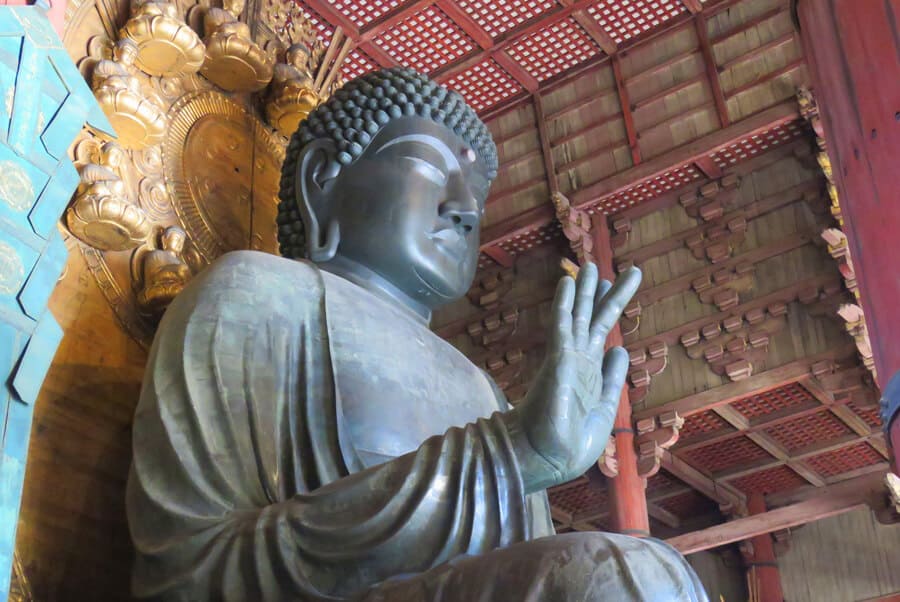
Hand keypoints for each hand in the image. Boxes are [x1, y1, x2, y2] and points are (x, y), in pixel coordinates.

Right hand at [504, 262, 640, 492]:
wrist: (548, 458)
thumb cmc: (572, 442)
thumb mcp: (605, 407)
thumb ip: (612, 378)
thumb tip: (620, 348)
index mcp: (590, 372)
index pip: (602, 333)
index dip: (609, 308)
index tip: (614, 286)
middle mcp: (578, 360)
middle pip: (593, 318)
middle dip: (602, 292)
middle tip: (605, 266)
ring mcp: (567, 358)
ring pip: (579, 316)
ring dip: (585, 290)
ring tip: (590, 265)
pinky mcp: (558, 360)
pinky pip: (562, 325)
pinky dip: (565, 303)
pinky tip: (567, 282)